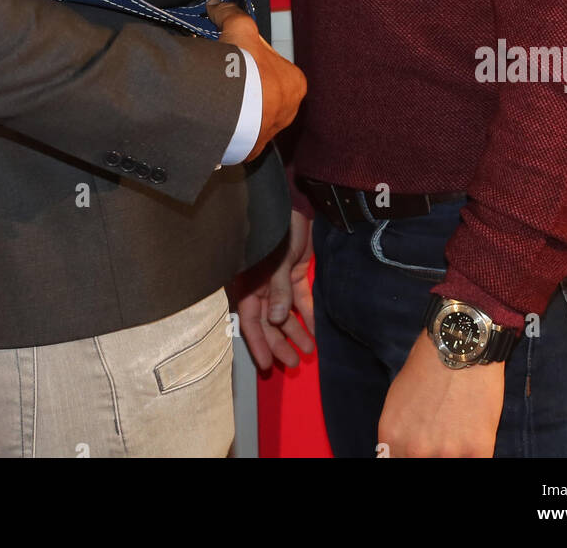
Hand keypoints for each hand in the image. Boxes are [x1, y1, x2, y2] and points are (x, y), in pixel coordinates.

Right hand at [205, 0, 305, 161]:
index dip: (251, 57)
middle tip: (224, 76)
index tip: (235, 55)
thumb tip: (217, 5)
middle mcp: (289, 109)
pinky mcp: (252, 148)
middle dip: (245, 84)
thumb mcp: (240, 29)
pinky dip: (230, 126)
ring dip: (238, 107)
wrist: (228, 111)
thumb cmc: (244, 71)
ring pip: (252, 113)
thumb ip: (231, 14)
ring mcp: (272, 131)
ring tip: (217, 96)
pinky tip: (217, 116)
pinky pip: (240, 134)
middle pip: (263, 90)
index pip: (272, 64)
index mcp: (294, 82)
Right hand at [234, 209, 314, 370]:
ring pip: (285, 312)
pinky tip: (316, 328)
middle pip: (268, 321)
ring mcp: (279, 280)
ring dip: (296, 330)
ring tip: (309, 351)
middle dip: (280, 342)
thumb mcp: (276, 260)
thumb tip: (275, 319)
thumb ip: (277, 289)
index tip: (267, 365)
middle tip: (293, 363)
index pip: (250, 320)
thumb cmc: (277, 229)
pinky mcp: (295, 272)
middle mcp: (262, 285)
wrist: (294, 201)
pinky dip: (307, 312)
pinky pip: (300, 298)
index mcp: (249, 283)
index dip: (258, 343)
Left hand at [376, 328, 504, 457]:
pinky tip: (473, 436)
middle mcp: (415, 450)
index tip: (422, 451)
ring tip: (457, 429)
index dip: (408, 457)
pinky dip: (474, 453)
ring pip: (449, 464)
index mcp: (392, 436)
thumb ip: (398, 434)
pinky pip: (477, 464)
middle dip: (432, 454)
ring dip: (454, 453)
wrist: (461, 344)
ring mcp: (447, 453)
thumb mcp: (396, 399)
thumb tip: (399, 454)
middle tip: (441, 435)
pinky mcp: (478, 450)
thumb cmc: (427, 366)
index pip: (395, 463)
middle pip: (423, 466)